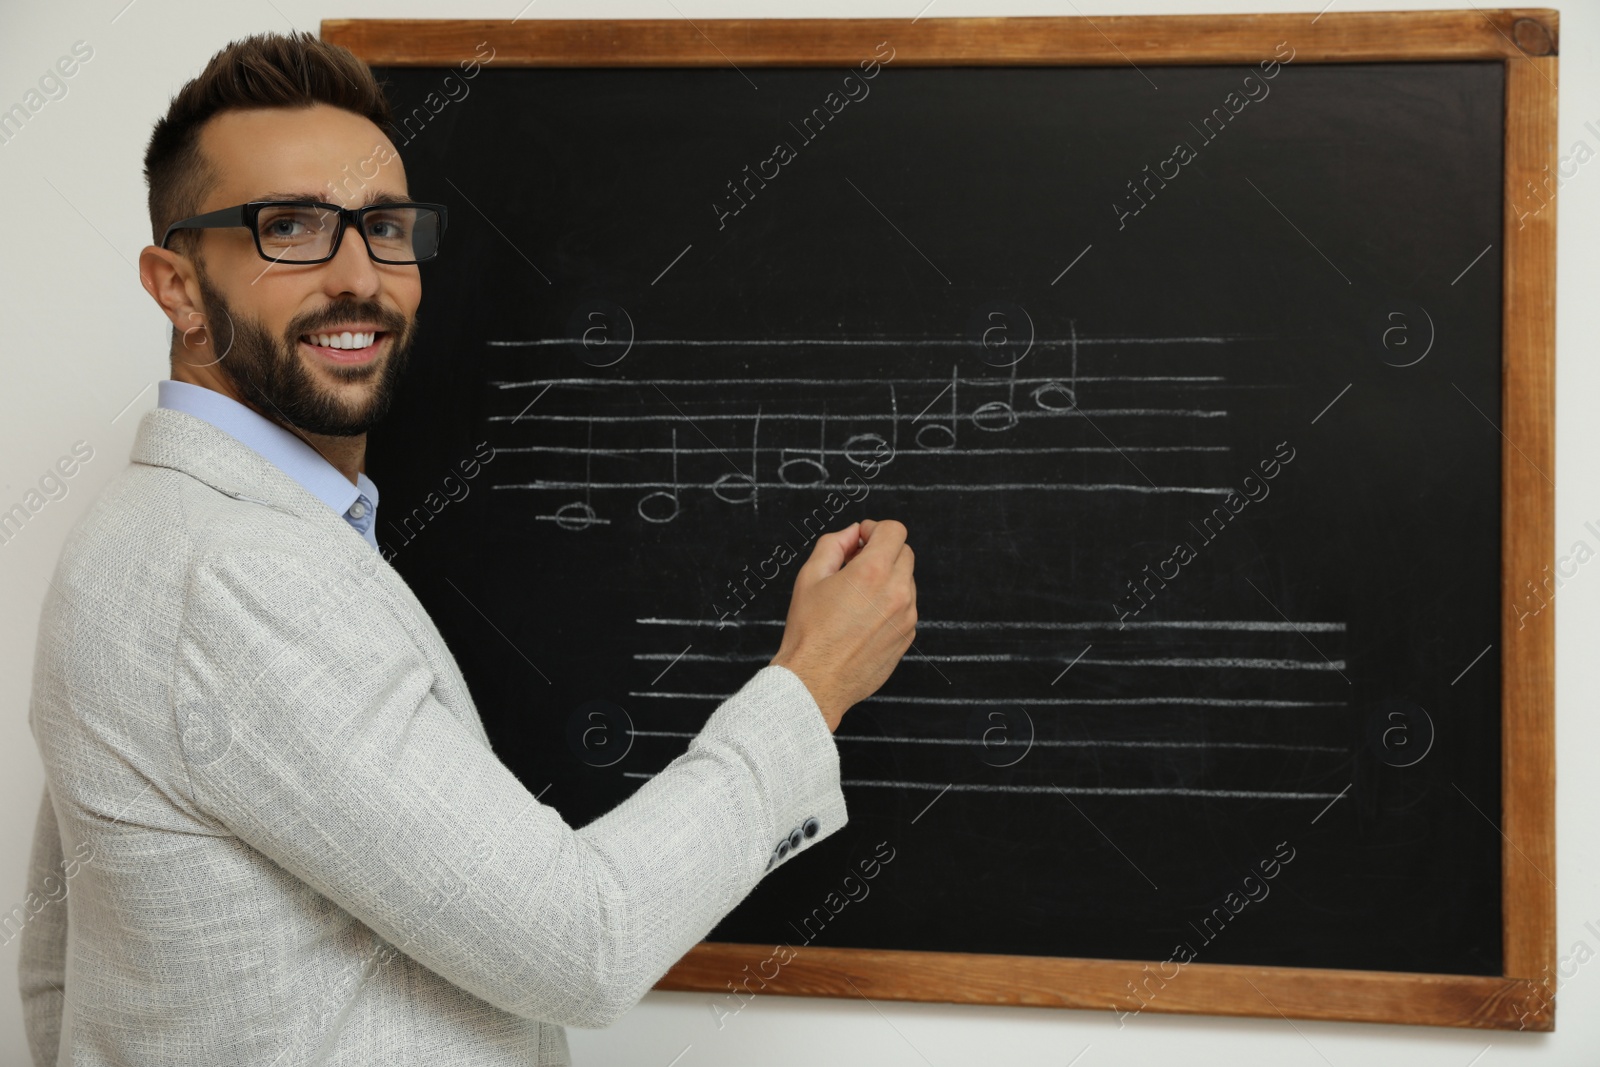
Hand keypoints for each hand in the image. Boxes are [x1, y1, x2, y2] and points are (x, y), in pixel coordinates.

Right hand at [768, 519, 916, 730]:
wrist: (815, 681)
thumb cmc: (809, 633)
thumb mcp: (810, 577)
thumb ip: (833, 544)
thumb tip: (851, 534)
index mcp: (872, 573)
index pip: (895, 531)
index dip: (875, 529)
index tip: (861, 539)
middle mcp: (896, 592)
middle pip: (904, 552)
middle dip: (882, 552)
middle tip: (855, 565)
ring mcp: (906, 616)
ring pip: (906, 580)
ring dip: (887, 578)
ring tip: (856, 597)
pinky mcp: (907, 636)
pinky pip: (906, 607)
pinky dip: (890, 603)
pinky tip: (863, 618)